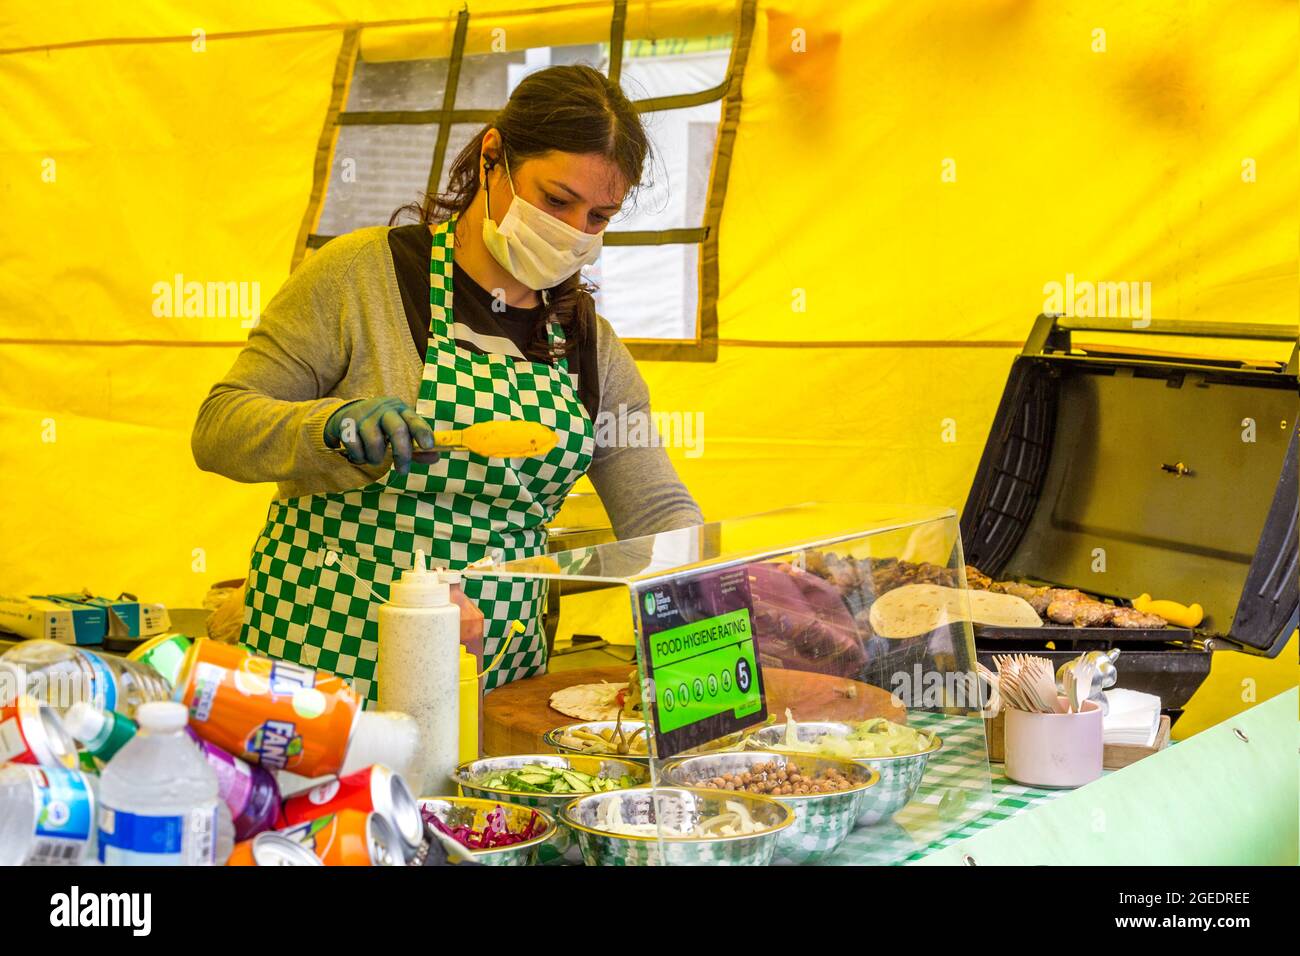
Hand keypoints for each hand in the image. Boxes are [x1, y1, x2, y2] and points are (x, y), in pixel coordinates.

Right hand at [324, 397, 439, 474]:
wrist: (346, 415)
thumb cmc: (381, 427)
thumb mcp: (400, 433)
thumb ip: (417, 448)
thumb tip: (435, 457)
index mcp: (400, 409)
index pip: (414, 419)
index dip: (422, 432)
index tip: (428, 446)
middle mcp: (383, 409)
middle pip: (397, 430)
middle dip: (402, 454)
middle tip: (403, 471)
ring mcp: (364, 415)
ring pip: (375, 442)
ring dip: (376, 458)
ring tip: (375, 459)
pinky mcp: (346, 424)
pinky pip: (355, 447)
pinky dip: (359, 457)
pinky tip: (360, 455)